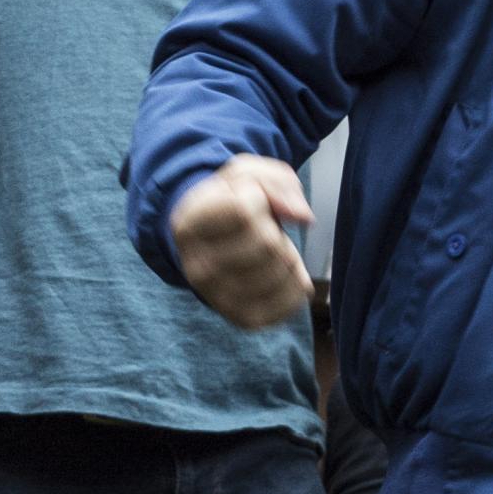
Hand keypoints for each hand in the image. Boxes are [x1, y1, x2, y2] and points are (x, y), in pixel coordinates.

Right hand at [170, 155, 315, 328]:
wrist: (215, 243)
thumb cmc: (232, 202)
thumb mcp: (246, 174)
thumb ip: (276, 183)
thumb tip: (303, 217)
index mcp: (189, 226)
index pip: (245, 210)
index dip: (260, 197)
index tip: (248, 201)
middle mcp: (197, 268)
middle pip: (267, 244)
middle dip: (276, 229)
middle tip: (262, 229)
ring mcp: (219, 299)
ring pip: (282, 270)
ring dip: (288, 254)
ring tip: (268, 251)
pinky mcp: (244, 319)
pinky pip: (293, 298)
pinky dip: (298, 281)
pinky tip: (280, 272)